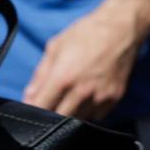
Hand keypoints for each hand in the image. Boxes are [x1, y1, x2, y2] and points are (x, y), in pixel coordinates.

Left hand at [21, 0, 149, 119]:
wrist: (120, 30)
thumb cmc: (85, 34)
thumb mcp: (55, 47)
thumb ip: (40, 74)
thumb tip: (29, 95)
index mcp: (63, 77)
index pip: (42, 106)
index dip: (33, 109)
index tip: (30, 107)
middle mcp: (82, 91)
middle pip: (60, 119)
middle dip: (50, 114)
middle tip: (48, 104)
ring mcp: (100, 97)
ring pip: (79, 120)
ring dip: (69, 114)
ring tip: (66, 99)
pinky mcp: (115, 99)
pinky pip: (97, 116)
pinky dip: (87, 112)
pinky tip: (84, 98)